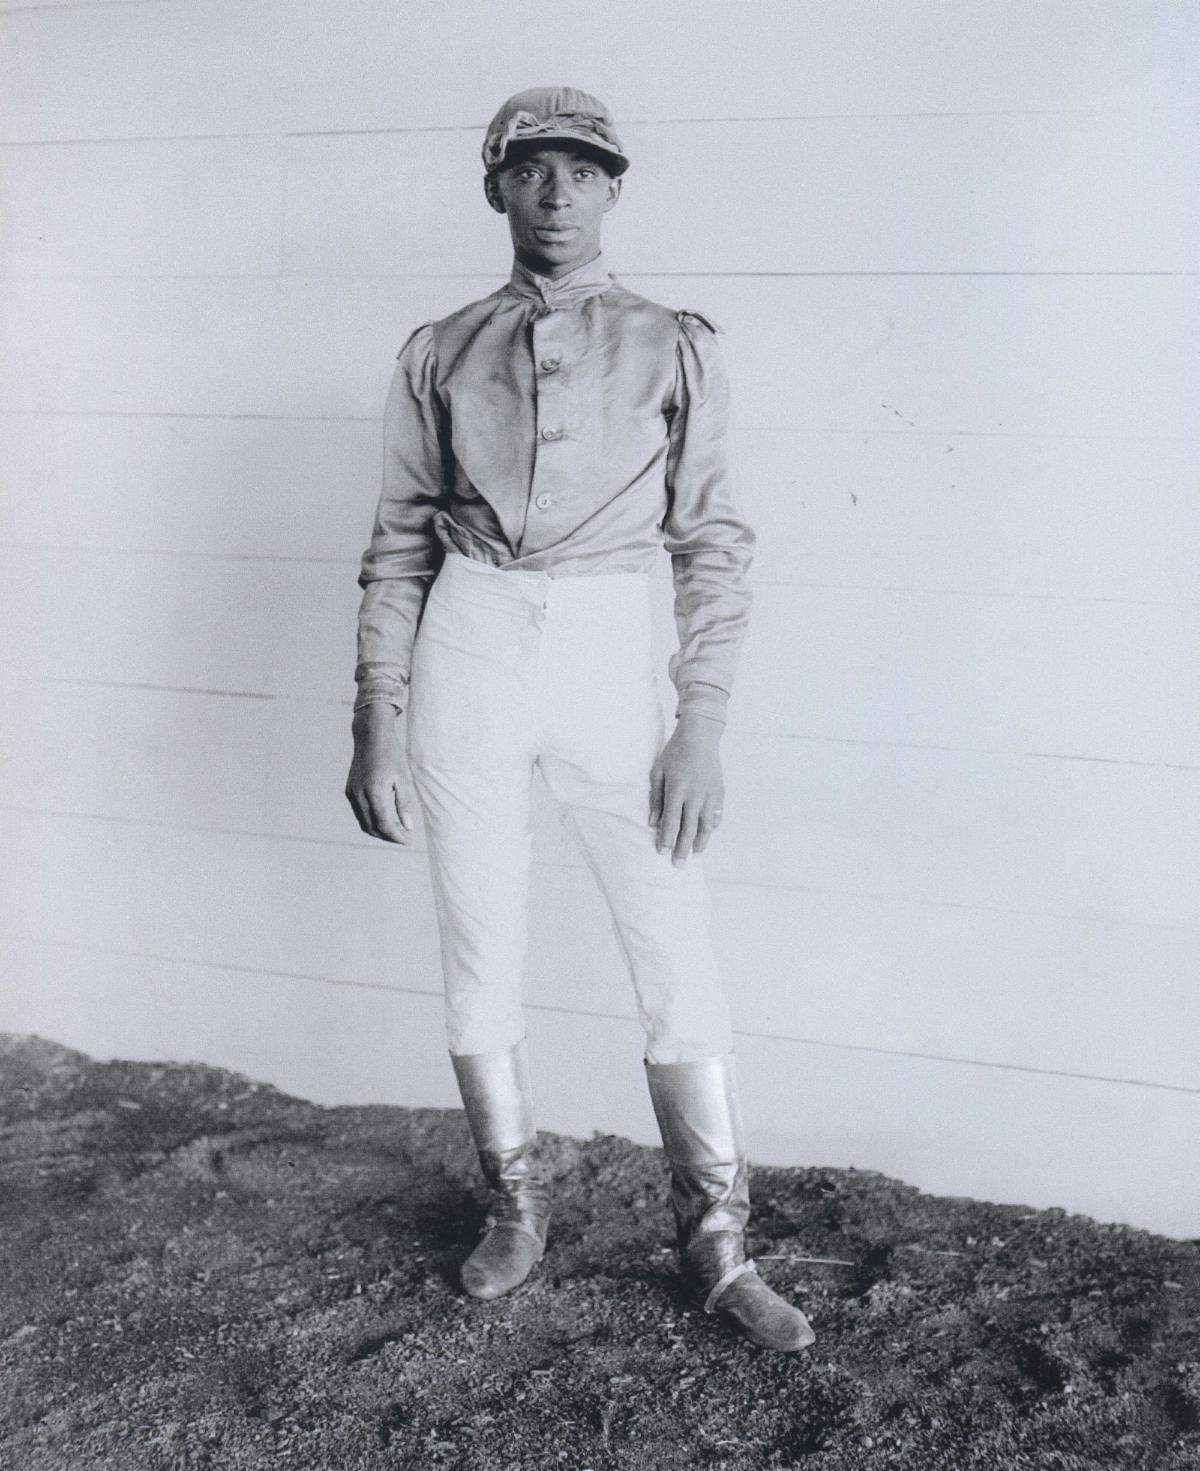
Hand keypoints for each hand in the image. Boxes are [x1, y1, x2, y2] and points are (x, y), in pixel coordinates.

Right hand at [346, 705, 418, 844]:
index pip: (385, 824)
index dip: (397, 836)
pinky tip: (384, 818)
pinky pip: (359, 813)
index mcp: (375, 792)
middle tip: (404, 837)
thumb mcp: (403, 778)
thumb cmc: (391, 754)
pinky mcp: (349, 791)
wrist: (370, 736)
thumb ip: (404, 804)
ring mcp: (352, 793)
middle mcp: (360, 795)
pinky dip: (371, 820)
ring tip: (396, 830)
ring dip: (379, 830)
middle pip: (372, 827)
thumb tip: (408, 827)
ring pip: (364, 823)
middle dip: (388, 836)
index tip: (408, 840)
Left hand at [648, 714, 724, 865]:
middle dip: (682, 849)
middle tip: (678, 865)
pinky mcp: (719, 792)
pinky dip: (711, 828)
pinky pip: (716, 815)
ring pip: (706, 826)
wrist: (700, 737)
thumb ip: (655, 798)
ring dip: (700, 843)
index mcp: (677, 789)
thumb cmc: (674, 753)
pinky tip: (706, 835)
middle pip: (689, 829)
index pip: (671, 822)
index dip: (666, 840)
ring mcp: (710, 795)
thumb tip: (652, 823)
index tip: (661, 853)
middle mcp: (695, 795)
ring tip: (695, 855)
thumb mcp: (658, 772)